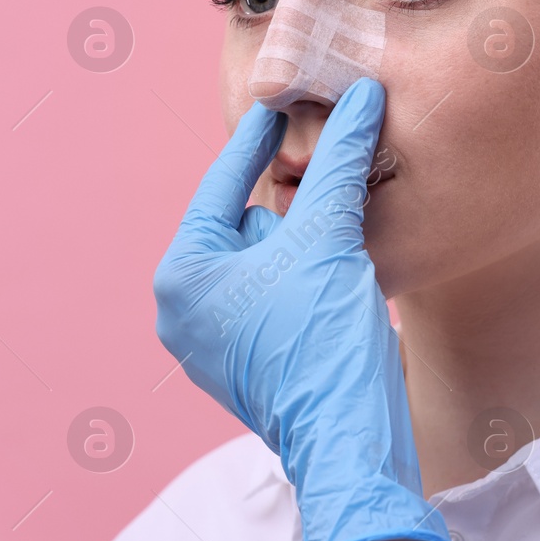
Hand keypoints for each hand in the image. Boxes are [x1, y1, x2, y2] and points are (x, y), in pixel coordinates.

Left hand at [152, 78, 463, 540]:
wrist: (350, 444)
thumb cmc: (326, 341)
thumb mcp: (330, 238)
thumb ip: (339, 162)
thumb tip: (360, 96)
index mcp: (181, 274)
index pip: (224, 184)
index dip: (260, 139)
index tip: (280, 100)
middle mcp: (179, 311)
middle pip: (246, 227)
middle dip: (290, 208)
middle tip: (328, 183)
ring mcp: (206, 346)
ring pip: (262, 266)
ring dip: (302, 247)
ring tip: (341, 243)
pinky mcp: (240, 369)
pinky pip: (269, 303)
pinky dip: (303, 284)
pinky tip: (337, 282)